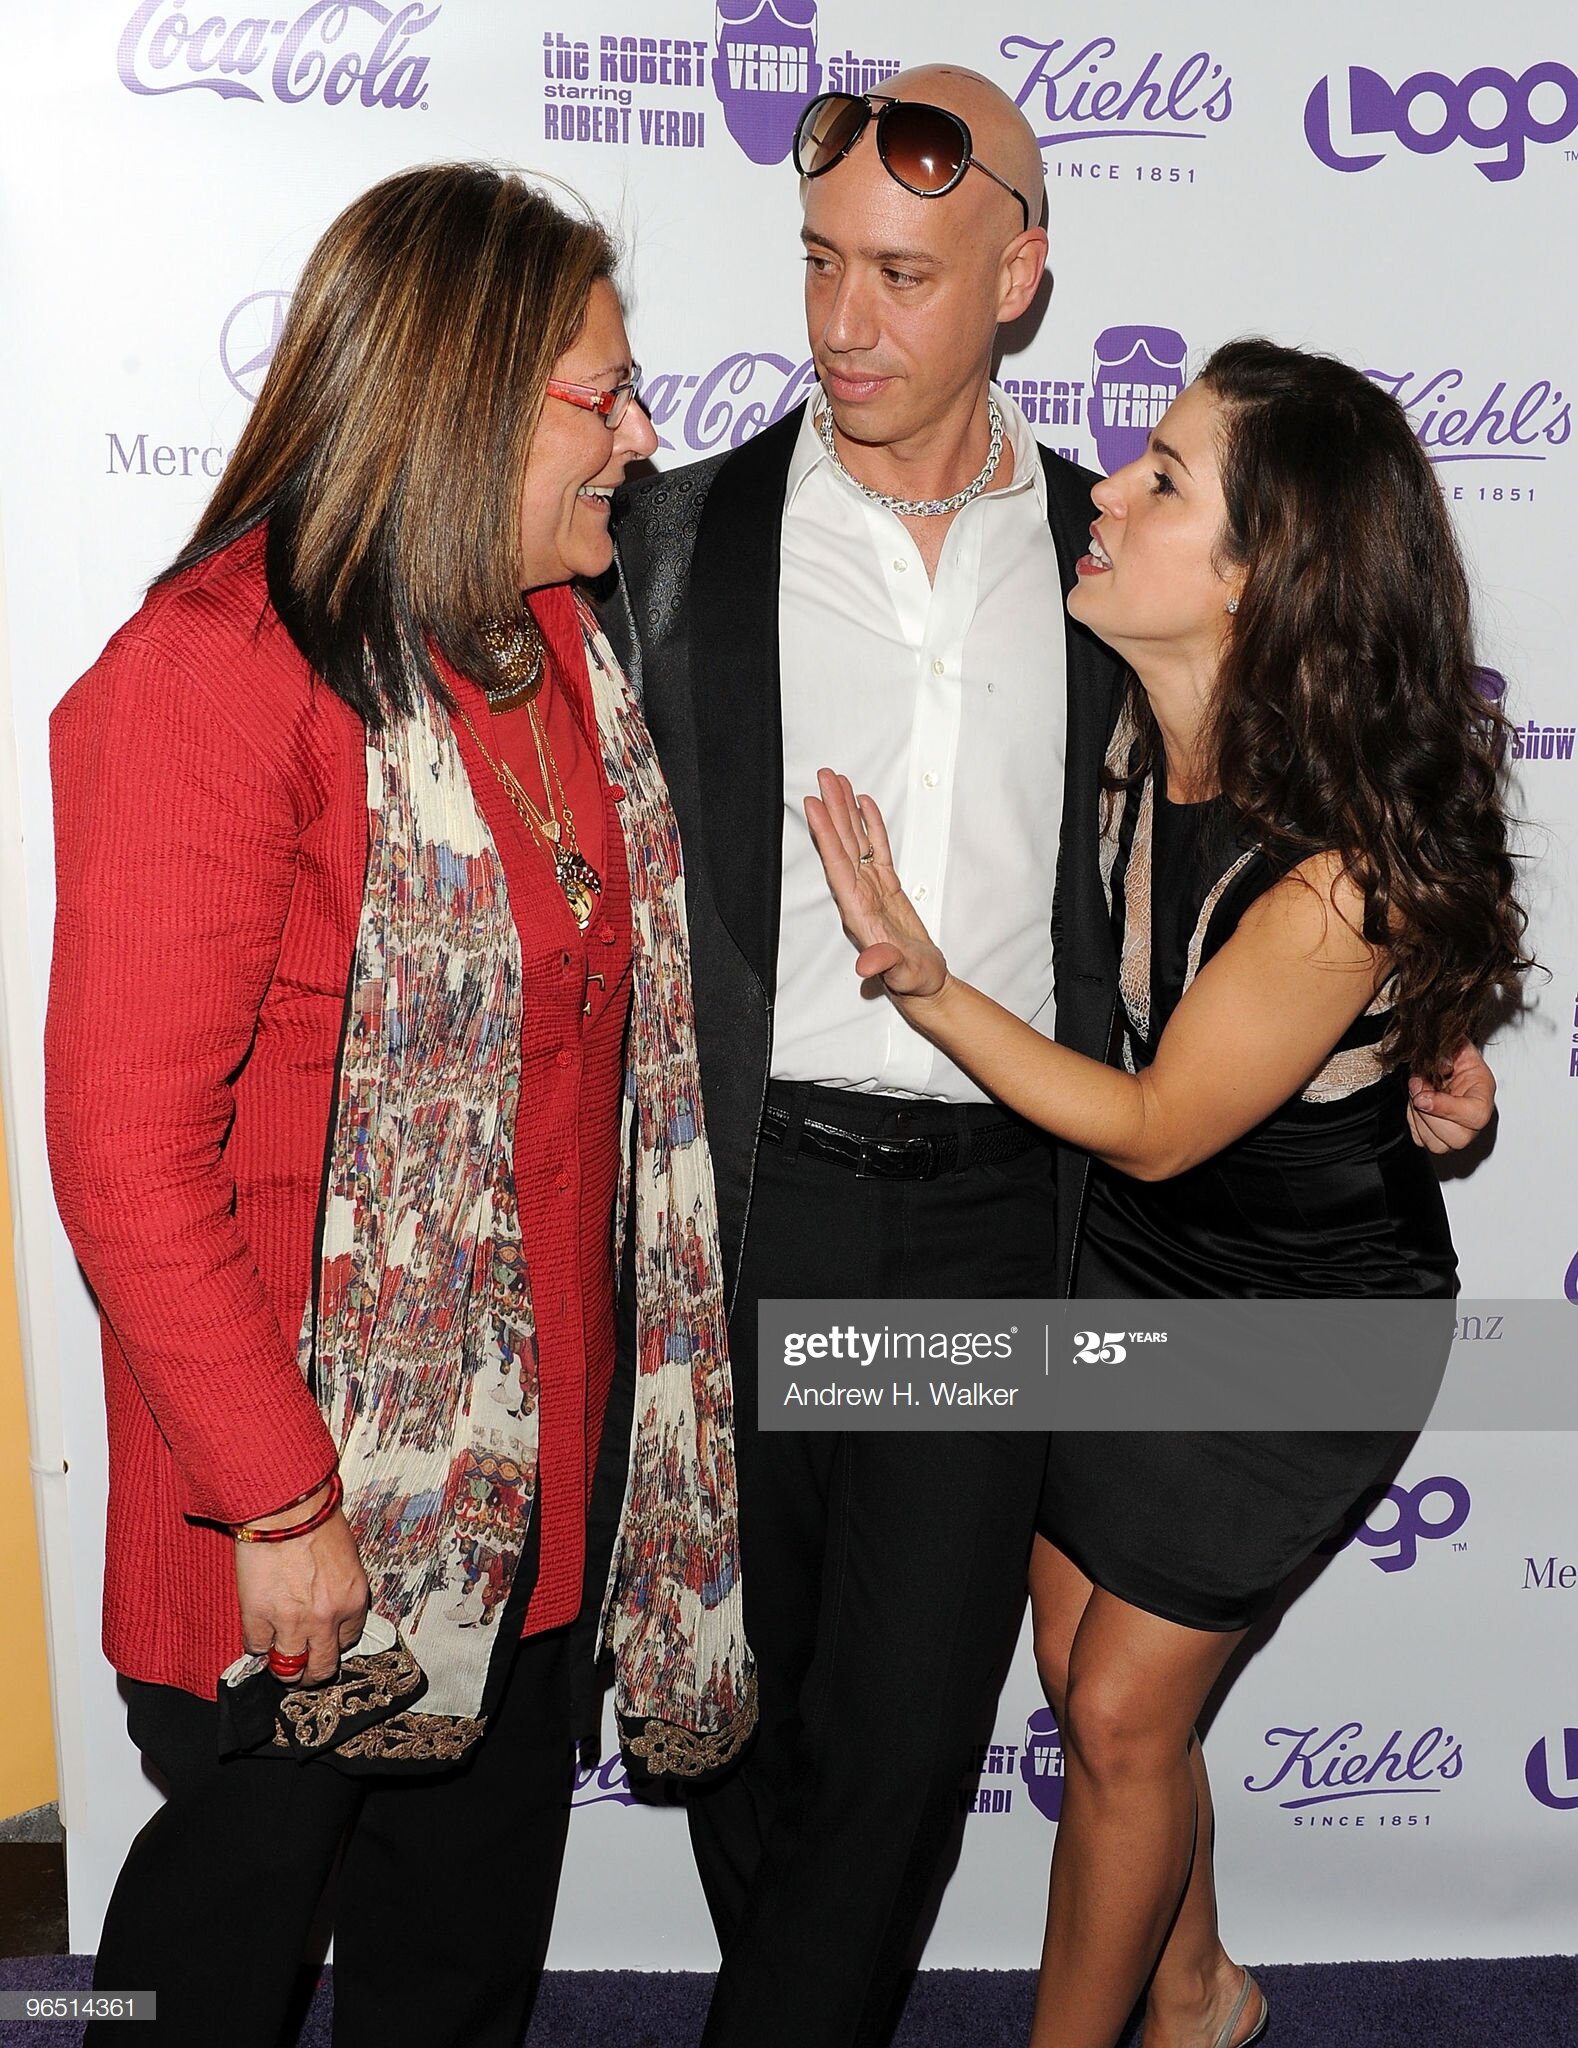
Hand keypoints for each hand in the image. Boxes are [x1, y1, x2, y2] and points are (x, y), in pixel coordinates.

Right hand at [235, 1492, 368, 1686]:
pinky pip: (257, 1648)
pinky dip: (257, 1646)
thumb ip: (339, 1590)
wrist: (285, 1507)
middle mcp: (327, 1618)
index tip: (324, 1642)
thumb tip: (329, 1609)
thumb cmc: (316, 1520)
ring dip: (283, 1670)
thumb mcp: (345, 1558)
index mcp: (353, 1601)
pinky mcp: (259, 1617)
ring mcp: (292, 1622)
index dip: (333, 1643)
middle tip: (304, 1671)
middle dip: (313, 1673)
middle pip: (322, 1667)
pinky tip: (259, 1637)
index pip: (348, 1641)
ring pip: (288, 1670)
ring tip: (279, 1664)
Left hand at [804, 771, 948, 999]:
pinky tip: (864, 805)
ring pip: (856, 842)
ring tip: (837, 782)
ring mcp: (872, 889)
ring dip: (845, 812)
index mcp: (858, 911)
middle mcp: (859, 895)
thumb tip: (865, 966)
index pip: (838, 865)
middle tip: (824, 778)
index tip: (814, 806)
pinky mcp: (888, 887)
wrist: (925, 983)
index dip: (826, 834)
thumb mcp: (902, 975)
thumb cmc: (914, 980)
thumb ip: (884, 966)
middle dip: (832, 810)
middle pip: (842, 844)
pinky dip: (870, 825)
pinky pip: (876, 849)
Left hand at [1407, 1041, 1495, 1153]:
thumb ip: (1449, 1052)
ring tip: (1419, 1093)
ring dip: (1418, 1116)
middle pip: (1456, 1138)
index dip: (1446, 1108)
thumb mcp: (1456, 1045)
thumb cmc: (1456, 1057)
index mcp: (1484, 1096)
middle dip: (1427, 1114)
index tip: (1423, 1097)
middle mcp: (1474, 1121)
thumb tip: (1441, 1065)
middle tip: (1418, 1088)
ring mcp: (1457, 1133)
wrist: (1448, 1064)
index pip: (1475, 1116)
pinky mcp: (1437, 1139)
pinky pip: (1421, 1140)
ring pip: (1436, 1144)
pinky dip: (1413, 1121)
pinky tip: (1419, 1104)